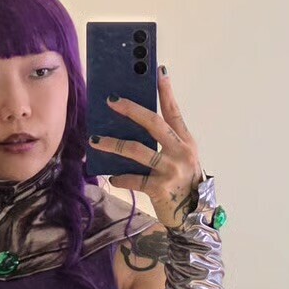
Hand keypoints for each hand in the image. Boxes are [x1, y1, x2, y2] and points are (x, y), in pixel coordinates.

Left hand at [87, 66, 203, 229]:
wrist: (193, 217)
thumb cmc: (183, 184)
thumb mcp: (180, 160)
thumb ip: (165, 144)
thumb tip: (133, 128)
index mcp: (186, 141)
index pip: (174, 111)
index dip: (166, 90)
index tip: (158, 70)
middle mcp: (181, 152)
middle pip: (153, 123)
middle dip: (130, 109)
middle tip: (110, 100)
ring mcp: (171, 170)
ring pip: (137, 150)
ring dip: (113, 144)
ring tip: (94, 140)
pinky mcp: (160, 188)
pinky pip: (133, 179)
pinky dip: (120, 178)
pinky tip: (111, 177)